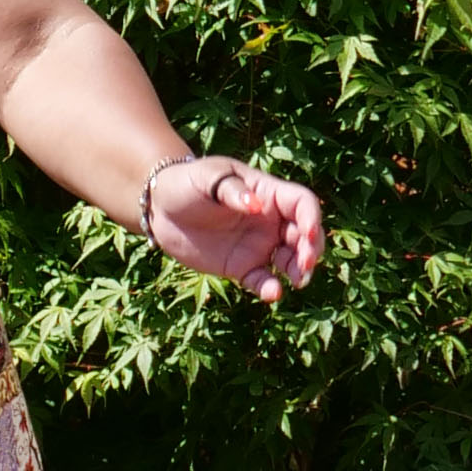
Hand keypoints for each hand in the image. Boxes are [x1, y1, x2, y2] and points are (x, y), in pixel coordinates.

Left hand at [144, 154, 325, 302]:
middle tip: (306, 263)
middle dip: (311, 249)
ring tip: (298, 281)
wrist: (159, 208)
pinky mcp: (241, 267)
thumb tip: (256, 205)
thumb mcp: (206, 177)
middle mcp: (269, 221)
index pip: (302, 203)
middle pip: (304, 235)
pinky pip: (262, 280)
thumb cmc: (186, 182)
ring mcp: (258, 246)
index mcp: (268, 193)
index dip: (311, 217)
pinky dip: (271, 289)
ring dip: (299, 271)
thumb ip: (231, 190)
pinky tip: (272, 293)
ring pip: (290, 261)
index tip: (308, 232)